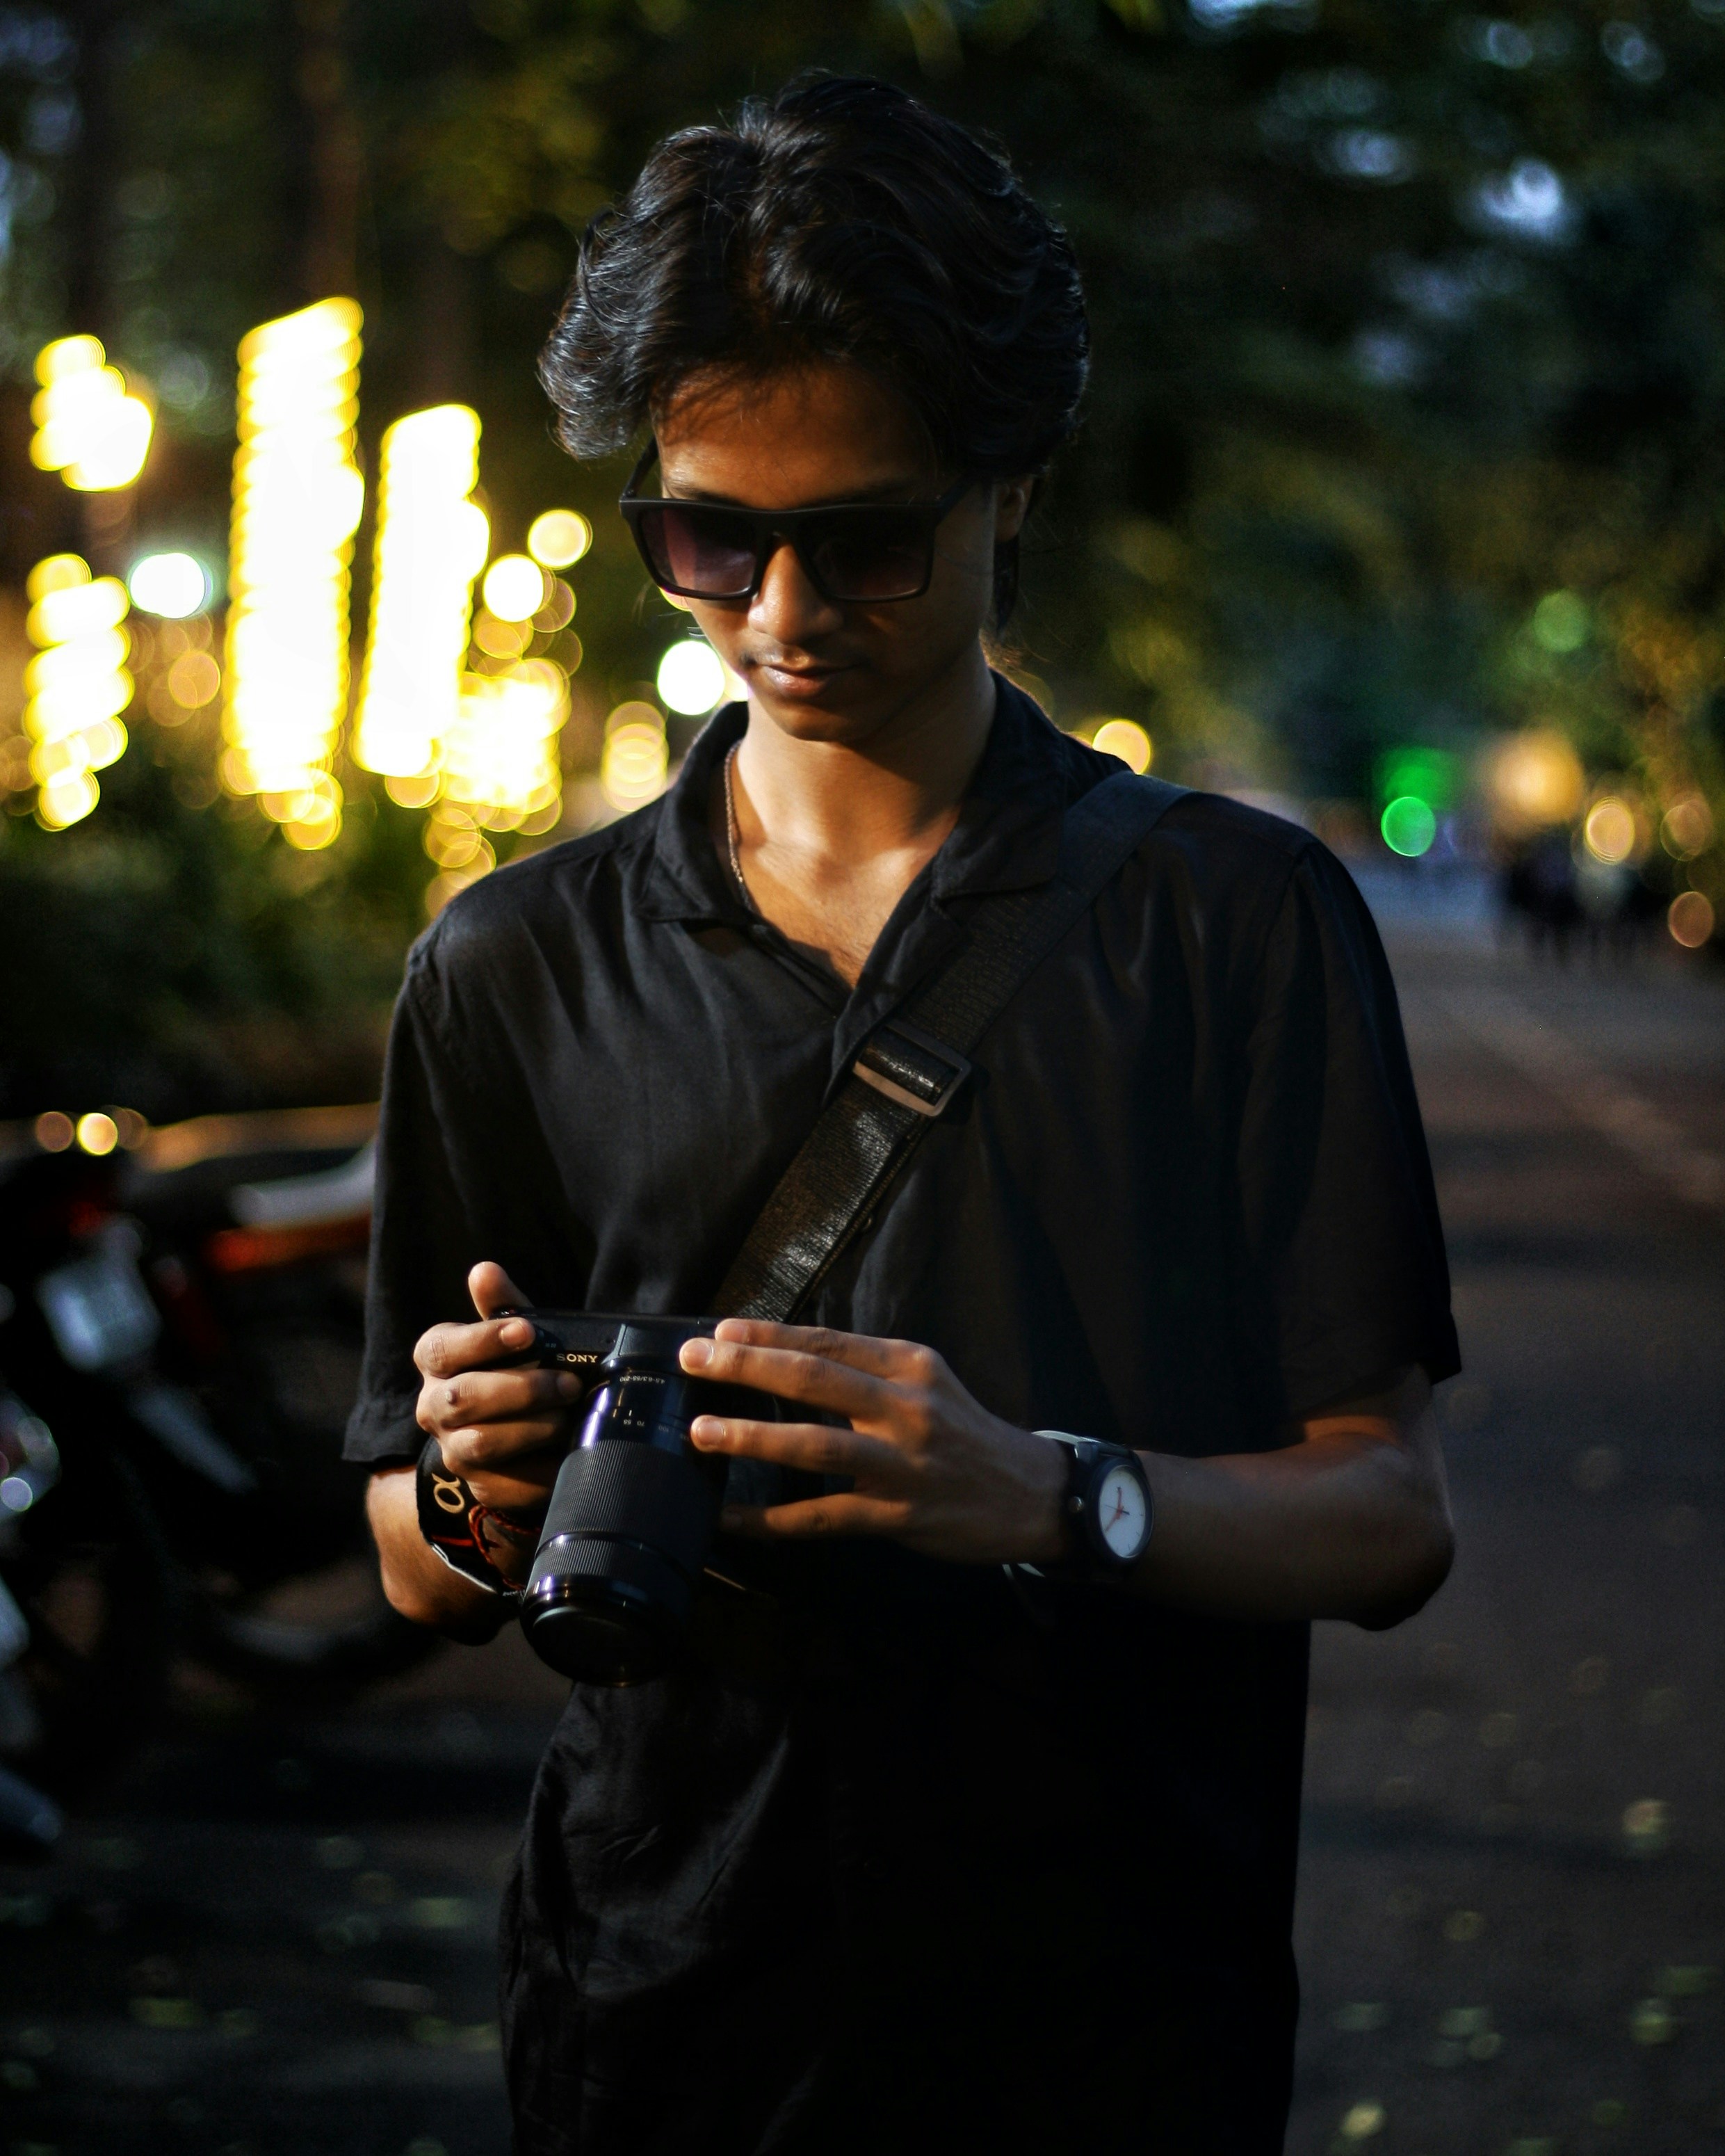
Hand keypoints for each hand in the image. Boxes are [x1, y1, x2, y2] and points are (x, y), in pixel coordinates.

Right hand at [413, 1261, 579, 1526]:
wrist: (513, 1435)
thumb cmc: (513, 1368)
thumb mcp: (513, 1334)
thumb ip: (502, 1305)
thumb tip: (484, 1271)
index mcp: (436, 1361)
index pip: (442, 1348)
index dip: (483, 1339)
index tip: (527, 1331)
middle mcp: (434, 1407)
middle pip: (462, 1398)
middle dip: (520, 1389)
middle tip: (567, 1383)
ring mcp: (453, 1450)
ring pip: (480, 1443)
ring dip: (529, 1429)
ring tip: (566, 1417)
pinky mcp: (480, 1485)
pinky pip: (506, 1484)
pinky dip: (539, 1470)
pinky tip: (565, 1454)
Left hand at [679, 1320, 1066, 1565]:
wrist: (1029, 1493)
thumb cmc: (964, 1433)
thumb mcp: (926, 1383)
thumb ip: (866, 1370)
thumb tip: (786, 1356)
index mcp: (909, 1365)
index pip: (826, 1342)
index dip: (767, 1335)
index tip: (719, 1331)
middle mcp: (906, 1407)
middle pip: (814, 1380)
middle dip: (746, 1367)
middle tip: (695, 1361)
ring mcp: (903, 1464)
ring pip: (815, 1446)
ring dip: (752, 1438)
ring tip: (702, 1432)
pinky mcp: (898, 1515)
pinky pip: (823, 1516)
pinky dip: (771, 1519)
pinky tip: (732, 1518)